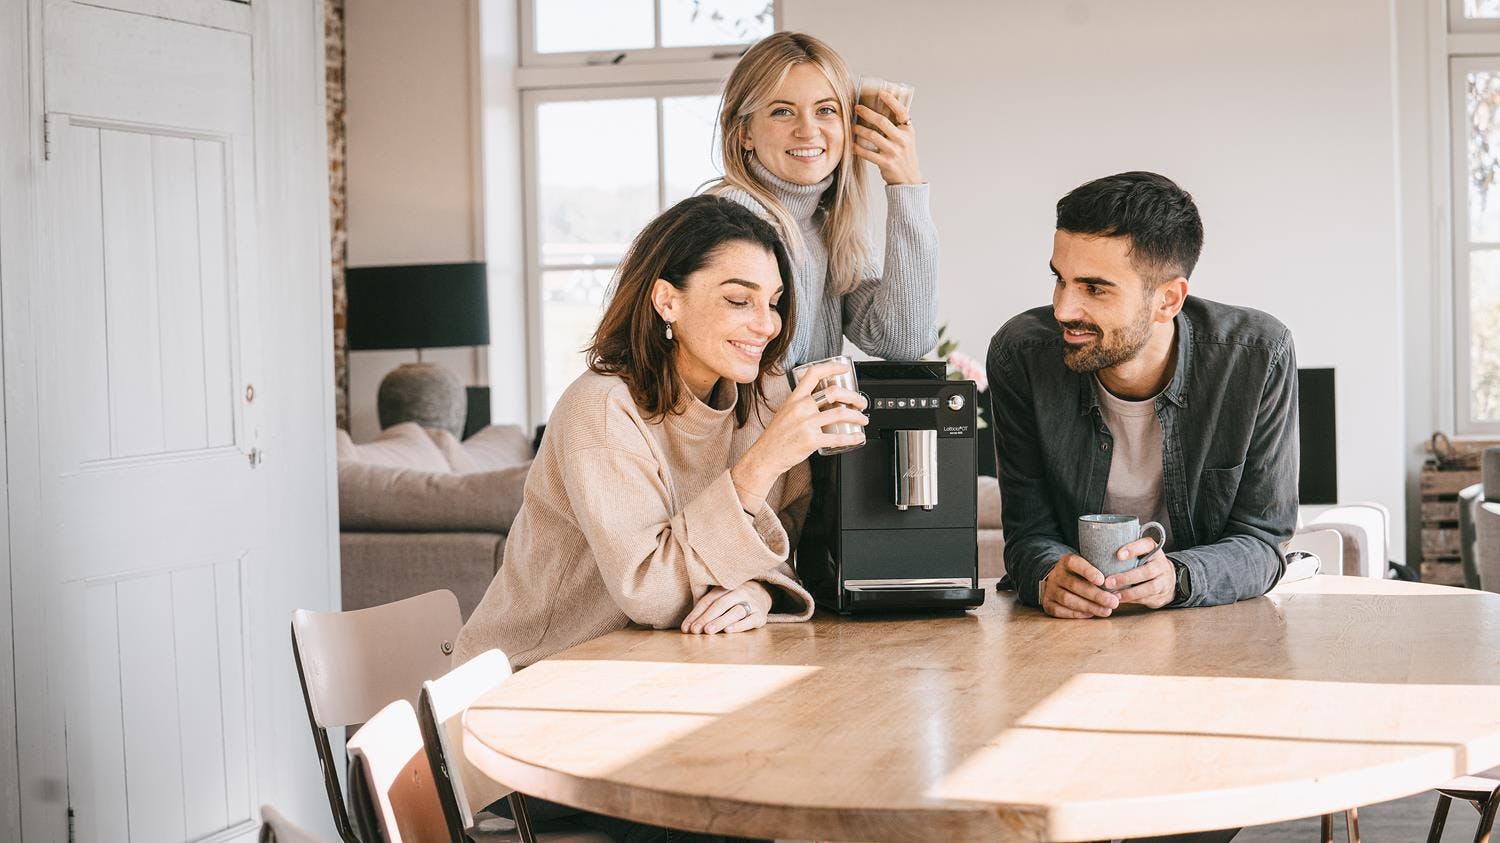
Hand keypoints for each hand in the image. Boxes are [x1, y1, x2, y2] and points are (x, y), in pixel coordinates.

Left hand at [680, 582, 772, 633]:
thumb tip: (688, 626)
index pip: (708, 600)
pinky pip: (750, 620)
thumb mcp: (721, 597)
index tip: (686, 628)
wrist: (763, 595)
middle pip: (720, 604)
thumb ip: (706, 608)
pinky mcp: (760, 615)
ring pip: (735, 611)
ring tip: (708, 630)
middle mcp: (739, 592)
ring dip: (720, 621)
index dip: (696, 614)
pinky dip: (739, 625)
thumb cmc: (734, 599)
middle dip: (706, 618)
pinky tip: (728, 631)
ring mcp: (751, 603)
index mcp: (726, 587)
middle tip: (695, 630)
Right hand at [731, 359, 866, 509]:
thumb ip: (802, 403)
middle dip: (854, 396)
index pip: (814, 374)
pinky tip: (858, 437)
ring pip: (840, 414)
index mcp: (794, 398)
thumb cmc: (776, 436)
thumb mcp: (786, 411)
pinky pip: (837, 437)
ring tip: (863, 419)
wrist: (766, 455)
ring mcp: (806, 424)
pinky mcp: (811, 440)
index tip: (844, 368)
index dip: (832, 367)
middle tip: (861, 402)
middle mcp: (801, 408)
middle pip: (834, 393)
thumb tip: (822, 399)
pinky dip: (852, 437)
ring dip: (857, 416)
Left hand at [851, 90, 922, 184]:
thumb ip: (896, 127)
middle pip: (882, 122)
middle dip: (867, 113)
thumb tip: (880, 111)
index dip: (892, 101)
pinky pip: (868, 153)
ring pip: (873, 136)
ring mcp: (894, 152)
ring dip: (859, 130)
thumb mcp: (906, 139)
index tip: (881, 93)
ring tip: (852, 126)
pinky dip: (857, 148)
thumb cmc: (904, 157)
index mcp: (908, 131)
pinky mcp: (886, 163)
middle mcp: (903, 140)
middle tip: (857, 108)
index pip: (902, 112)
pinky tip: (851, 144)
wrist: (908, 179)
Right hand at [1039, 553, 1119, 618]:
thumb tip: (1122, 581)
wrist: (1057, 580)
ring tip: (1106, 611)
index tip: (1102, 580)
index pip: (1075, 564)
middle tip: (1113, 602)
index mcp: (1066, 561)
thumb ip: (1101, 570)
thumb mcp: (1088, 565)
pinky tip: (1090, 614)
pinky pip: (1060, 611)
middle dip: (1096, 595)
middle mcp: (1056, 575)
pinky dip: (1076, 614)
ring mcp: (1050, 589)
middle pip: (1074, 585)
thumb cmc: (1080, 574)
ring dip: (1089, 606)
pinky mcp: (1047, 603)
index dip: (1088, 571)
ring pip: (1067, 599)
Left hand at [1104, 539, 1174, 608]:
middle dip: (1126, 577)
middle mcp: (1161, 564)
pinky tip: (1121, 600)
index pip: (1147, 545)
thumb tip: (1099, 553)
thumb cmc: (1146, 564)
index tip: (1118, 555)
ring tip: (1114, 595)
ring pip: (1150, 587)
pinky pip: (1148, 599)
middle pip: (1147, 571)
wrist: (1168, 579)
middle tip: (1108, 582)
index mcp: (1154, 550)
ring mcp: (1164, 581)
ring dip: (1130, 592)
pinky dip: (1133, 600)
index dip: (1133, 549)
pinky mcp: (1162, 595)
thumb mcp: (1141, 553)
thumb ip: (1127, 553)